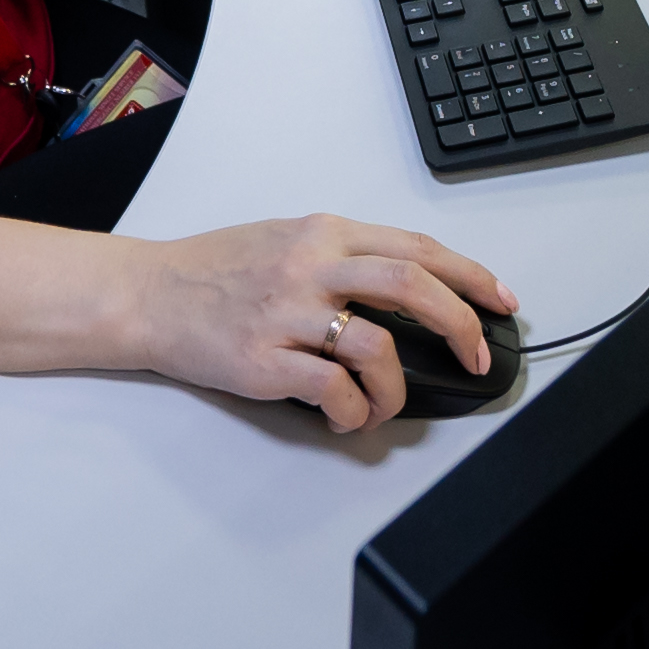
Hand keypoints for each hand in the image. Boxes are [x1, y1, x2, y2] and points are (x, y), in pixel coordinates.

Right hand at [120, 214, 516, 431]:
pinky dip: (354, 412)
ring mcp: (286, 314)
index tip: (501, 302)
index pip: (417, 248)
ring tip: (386, 404)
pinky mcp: (263, 360)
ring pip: (378, 347)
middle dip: (461, 325)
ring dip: (398, 387)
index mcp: (324, 233)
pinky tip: (348, 416)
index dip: (471, 276)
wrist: (148, 294)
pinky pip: (332, 390)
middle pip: (412, 287)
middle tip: (476, 357)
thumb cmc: (215, 269)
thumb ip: (342, 254)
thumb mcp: (286, 238)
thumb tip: (408, 283)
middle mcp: (311, 266)